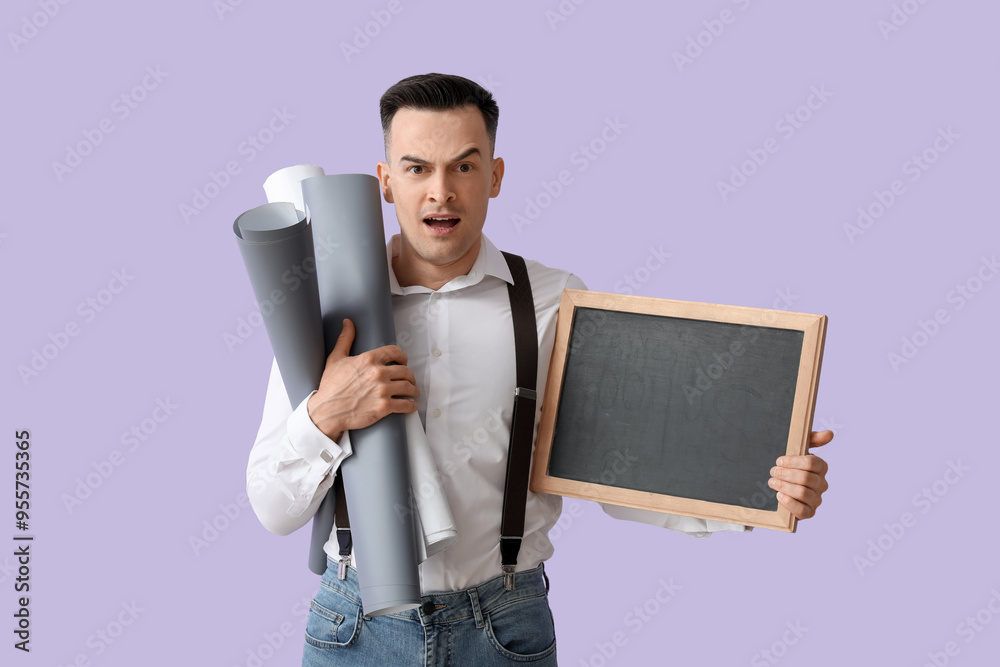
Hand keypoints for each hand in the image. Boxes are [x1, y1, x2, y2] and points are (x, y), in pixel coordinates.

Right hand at [306, 318, 418, 441]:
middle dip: (409, 376)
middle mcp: (378, 373)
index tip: (404, 362)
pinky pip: (405, 404)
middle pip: (405, 371)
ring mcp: (382, 390)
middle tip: (409, 380)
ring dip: (413, 389)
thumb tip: (347, 322)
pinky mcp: (384, 407)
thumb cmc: (330, 385)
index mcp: (369, 359)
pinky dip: (411, 405)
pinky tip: (412, 405)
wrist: (327, 411)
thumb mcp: (335, 358)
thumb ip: (345, 339)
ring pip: (408, 387)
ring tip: (413, 392)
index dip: (402, 357)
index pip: (395, 352)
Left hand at [768, 430, 832, 519]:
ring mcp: (816, 499)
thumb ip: (812, 439)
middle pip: (805, 478)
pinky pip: (802, 510)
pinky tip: (779, 496)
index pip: (812, 463)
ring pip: (803, 493)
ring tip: (772, 482)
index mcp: (821, 467)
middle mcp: (822, 484)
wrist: (778, 485)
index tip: (779, 460)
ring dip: (784, 486)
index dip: (793, 461)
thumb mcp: (798, 450)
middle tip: (773, 472)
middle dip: (785, 474)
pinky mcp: (809, 513)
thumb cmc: (789, 465)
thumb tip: (830, 433)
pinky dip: (789, 503)